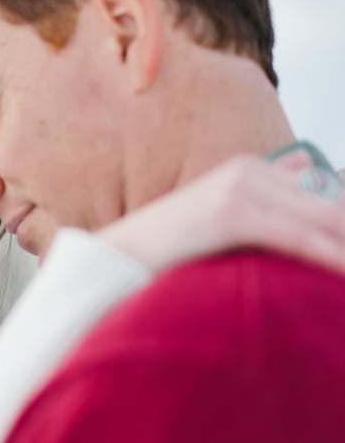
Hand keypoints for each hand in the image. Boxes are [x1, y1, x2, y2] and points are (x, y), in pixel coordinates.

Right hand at [95, 151, 344, 274]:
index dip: (344, 229)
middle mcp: (251, 170)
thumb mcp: (220, 217)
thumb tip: (308, 183)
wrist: (119, 257)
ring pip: (327, 222)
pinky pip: (300, 239)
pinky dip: (332, 260)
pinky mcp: (232, 213)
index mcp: (253, 168)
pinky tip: (343, 275)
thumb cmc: (170, 249)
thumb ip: (262, 204)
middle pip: (335, 207)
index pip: (331, 196)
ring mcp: (240, 189)